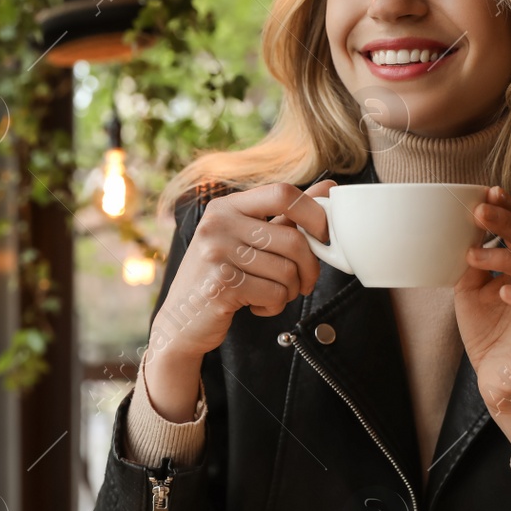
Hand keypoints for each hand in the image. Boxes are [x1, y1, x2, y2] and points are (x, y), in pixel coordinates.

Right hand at [143, 180, 331, 420]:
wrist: (181, 320)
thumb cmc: (220, 277)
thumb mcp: (246, 239)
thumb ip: (285, 216)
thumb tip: (328, 189)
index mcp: (226, 206)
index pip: (283, 193)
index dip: (314, 212)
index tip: (324, 235)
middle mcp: (218, 224)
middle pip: (293, 240)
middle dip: (309, 268)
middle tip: (303, 282)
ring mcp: (216, 253)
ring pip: (287, 272)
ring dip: (289, 292)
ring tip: (271, 294)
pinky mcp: (220, 284)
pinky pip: (274, 294)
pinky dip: (274, 306)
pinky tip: (257, 305)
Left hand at [455, 186, 510, 416]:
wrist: (497, 379)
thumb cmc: (489, 333)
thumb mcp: (470, 291)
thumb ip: (473, 263)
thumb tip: (467, 231)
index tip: (489, 192)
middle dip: (508, 223)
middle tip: (480, 212)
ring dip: (506, 258)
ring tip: (475, 256)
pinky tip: (506, 291)